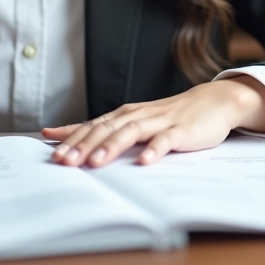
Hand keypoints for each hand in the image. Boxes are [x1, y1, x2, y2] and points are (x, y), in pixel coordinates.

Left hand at [41, 77, 264, 167]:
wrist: (213, 102)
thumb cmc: (170, 117)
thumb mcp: (137, 122)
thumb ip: (107, 131)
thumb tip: (69, 139)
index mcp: (125, 115)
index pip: (93, 126)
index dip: (72, 138)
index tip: (51, 151)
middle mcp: (138, 115)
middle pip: (106, 129)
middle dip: (83, 146)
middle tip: (65, 162)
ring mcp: (159, 122)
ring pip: (130, 133)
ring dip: (111, 147)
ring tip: (95, 163)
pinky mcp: (181, 131)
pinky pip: (166, 141)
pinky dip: (153, 150)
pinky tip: (143, 162)